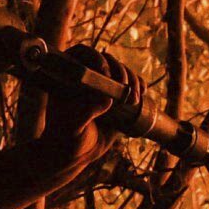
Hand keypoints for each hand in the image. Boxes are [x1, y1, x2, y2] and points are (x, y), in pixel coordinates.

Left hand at [31, 45, 129, 187]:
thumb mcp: (72, 126)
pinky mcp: (117, 97)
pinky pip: (132, 85)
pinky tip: (142, 93)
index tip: (104, 72)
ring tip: (133, 100)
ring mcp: (103, 86)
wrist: (75, 154)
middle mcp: (86, 77)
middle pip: (107, 60)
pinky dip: (140, 86)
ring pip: (122, 71)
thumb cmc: (66, 138)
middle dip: (120, 71)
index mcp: (68, 76)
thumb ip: (85, 112)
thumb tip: (107, 99)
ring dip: (132, 80)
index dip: (95, 57)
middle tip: (123, 88)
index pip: (81, 54)